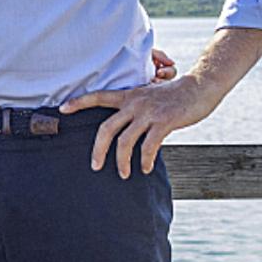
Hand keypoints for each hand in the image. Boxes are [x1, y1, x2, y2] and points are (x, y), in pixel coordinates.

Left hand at [60, 26, 261, 179]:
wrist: (199, 88)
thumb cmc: (173, 95)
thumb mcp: (148, 96)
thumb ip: (134, 108)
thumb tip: (125, 127)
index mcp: (127, 96)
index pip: (97, 97)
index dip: (78, 102)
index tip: (62, 109)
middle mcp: (133, 103)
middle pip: (106, 128)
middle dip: (97, 150)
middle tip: (95, 166)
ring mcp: (148, 113)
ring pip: (125, 141)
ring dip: (122, 161)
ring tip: (123, 174)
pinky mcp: (163, 122)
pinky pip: (148, 146)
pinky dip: (145, 160)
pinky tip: (146, 168)